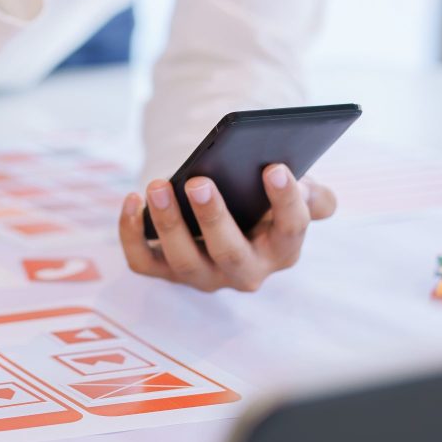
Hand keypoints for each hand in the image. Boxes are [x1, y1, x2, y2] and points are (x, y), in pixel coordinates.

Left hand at [118, 165, 337, 292]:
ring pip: (183, 260)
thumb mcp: (293, 194)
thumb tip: (302, 180)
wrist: (229, 215)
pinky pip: (143, 261)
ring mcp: (203, 275)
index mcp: (282, 249)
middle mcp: (245, 271)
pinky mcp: (165, 271)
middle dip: (214, 219)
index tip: (273, 166)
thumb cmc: (261, 200)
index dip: (284, 201)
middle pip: (230, 254)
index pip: (290, 229)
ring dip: (169, 224)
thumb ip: (310, 192)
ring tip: (158, 186)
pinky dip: (131, 233)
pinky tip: (132, 198)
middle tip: (199, 182)